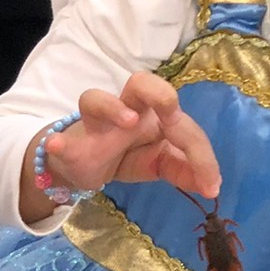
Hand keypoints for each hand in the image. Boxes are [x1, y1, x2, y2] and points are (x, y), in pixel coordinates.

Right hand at [24, 72, 221, 220]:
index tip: (211, 187)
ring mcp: (96, 124)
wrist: (83, 167)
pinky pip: (62, 140)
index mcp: (155, 114)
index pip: (183, 126)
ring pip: (95, 99)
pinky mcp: (71, 143)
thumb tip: (212, 187)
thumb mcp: (160, 164)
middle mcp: (127, 110)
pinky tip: (57, 145)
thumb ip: (185, 171)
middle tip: (170, 112)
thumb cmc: (126, 155)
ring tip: (127, 123)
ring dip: (111, 108)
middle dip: (157, 92)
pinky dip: (59, 142)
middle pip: (140, 83)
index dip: (201, 156)